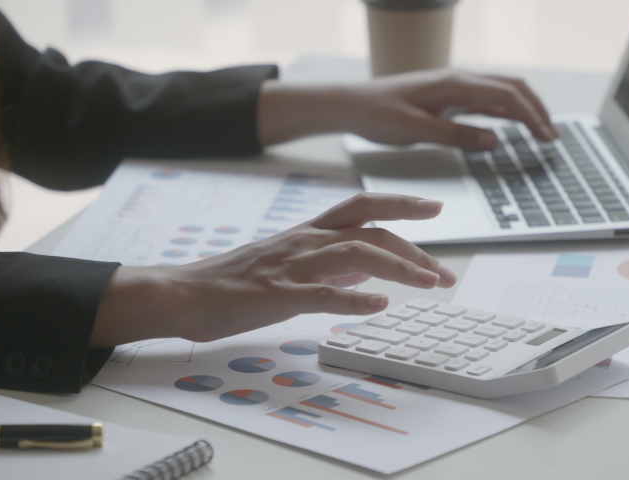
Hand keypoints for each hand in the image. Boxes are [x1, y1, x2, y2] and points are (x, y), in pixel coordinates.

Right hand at [90, 193, 455, 347]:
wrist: (183, 292)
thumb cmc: (235, 280)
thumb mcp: (289, 263)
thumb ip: (328, 261)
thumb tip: (368, 266)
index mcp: (307, 232)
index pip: (362, 207)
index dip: (400, 204)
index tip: (434, 207)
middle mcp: (304, 241)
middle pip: (370, 230)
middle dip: (414, 248)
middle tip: (444, 272)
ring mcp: (291, 265)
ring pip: (355, 254)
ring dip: (398, 267)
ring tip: (429, 283)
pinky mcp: (276, 294)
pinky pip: (321, 293)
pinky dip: (353, 297)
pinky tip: (378, 305)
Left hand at [258, 69, 556, 148]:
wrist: (352, 105)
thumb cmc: (378, 114)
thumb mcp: (416, 130)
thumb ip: (457, 135)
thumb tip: (496, 140)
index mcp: (454, 84)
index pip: (506, 95)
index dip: (532, 117)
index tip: (547, 138)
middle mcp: (458, 80)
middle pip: (511, 88)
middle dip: (537, 110)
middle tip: (552, 137)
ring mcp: (454, 88)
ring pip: (501, 93)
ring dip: (524, 110)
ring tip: (541, 133)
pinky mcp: (447, 98)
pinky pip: (484, 101)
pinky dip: (505, 113)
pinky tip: (512, 127)